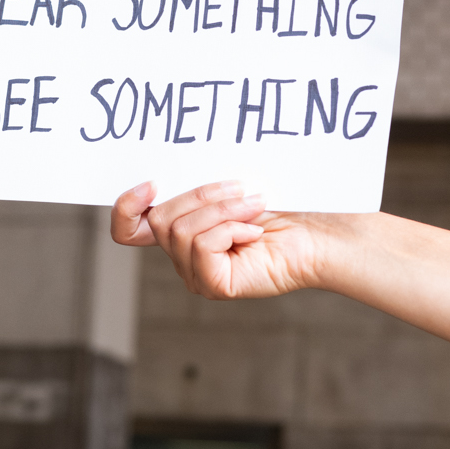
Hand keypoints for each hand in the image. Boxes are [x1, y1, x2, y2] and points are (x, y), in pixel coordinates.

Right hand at [110, 180, 343, 298]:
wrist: (324, 232)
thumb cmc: (287, 207)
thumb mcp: (232, 185)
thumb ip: (198, 184)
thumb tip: (171, 163)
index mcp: (182, 231)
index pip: (128, 229)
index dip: (125, 207)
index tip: (151, 182)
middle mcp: (183, 257)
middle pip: (158, 220)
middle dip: (199, 195)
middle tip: (240, 187)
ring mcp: (197, 274)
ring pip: (179, 231)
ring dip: (222, 210)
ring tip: (256, 206)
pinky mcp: (215, 285)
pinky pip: (201, 246)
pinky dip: (230, 229)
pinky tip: (256, 232)